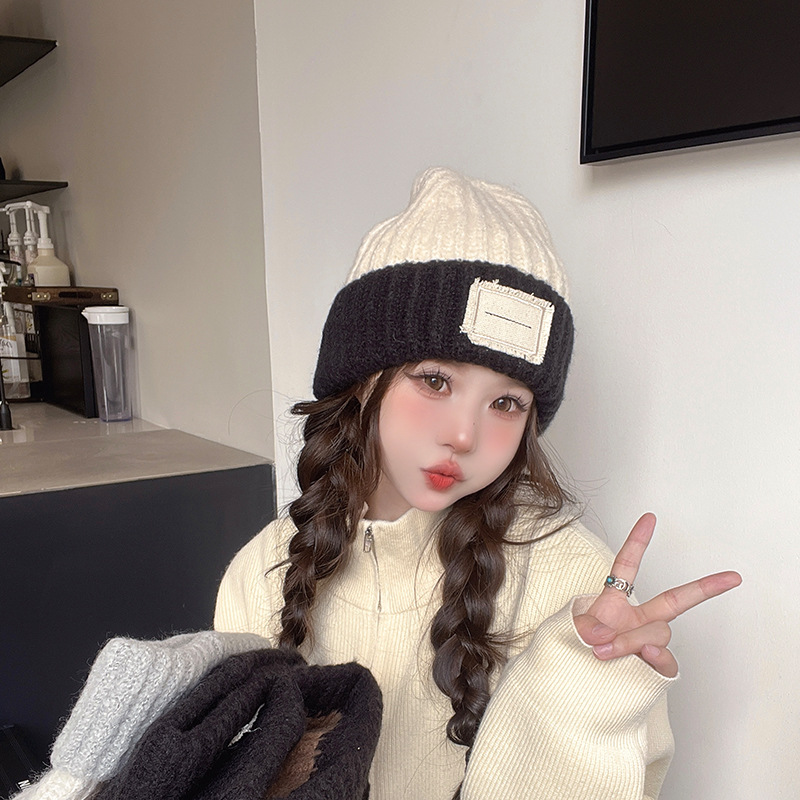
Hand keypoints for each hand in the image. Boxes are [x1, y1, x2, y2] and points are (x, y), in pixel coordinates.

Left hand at [573, 513, 741, 677]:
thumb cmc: (571, 651)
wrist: (570, 684)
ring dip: (632, 640)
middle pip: (673, 601)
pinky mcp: (653, 669)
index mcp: (614, 602)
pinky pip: (666, 662)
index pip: (627, 566)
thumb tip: (613, 639)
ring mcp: (647, 643)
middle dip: (705, 588)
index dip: (637, 541)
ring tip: (603, 651)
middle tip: (732, 578)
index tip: (650, 517)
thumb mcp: (572, 633)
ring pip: (658, 632)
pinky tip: (645, 660)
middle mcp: (635, 619)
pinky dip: (656, 659)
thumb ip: (592, 630)